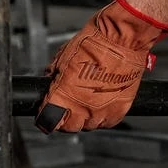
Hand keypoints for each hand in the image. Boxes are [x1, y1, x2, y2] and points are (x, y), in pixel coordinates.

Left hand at [35, 0, 167, 132]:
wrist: (122, 39)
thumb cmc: (94, 42)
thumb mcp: (64, 57)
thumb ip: (55, 75)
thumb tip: (51, 82)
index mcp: (63, 96)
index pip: (48, 121)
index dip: (45, 117)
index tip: (47, 112)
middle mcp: (82, 108)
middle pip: (69, 127)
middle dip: (66, 119)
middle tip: (68, 107)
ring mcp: (102, 111)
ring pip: (89, 126)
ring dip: (86, 117)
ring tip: (88, 101)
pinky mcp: (120, 109)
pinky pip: (108, 122)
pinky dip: (104, 116)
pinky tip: (102, 103)